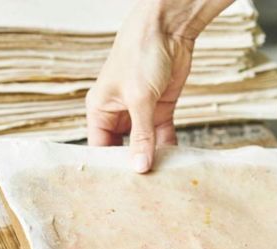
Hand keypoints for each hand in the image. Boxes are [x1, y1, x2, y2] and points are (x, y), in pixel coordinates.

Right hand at [86, 0, 232, 172]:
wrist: (168, 29)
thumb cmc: (140, 54)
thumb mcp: (139, 98)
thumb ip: (141, 135)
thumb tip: (140, 167)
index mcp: (100, 109)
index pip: (100, 147)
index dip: (110, 167)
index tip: (120, 189)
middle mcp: (118, 113)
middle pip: (123, 149)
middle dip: (133, 166)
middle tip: (144, 191)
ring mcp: (141, 112)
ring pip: (145, 144)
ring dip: (154, 158)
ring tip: (161, 182)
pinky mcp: (161, 108)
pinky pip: (162, 134)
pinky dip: (169, 147)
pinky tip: (175, 163)